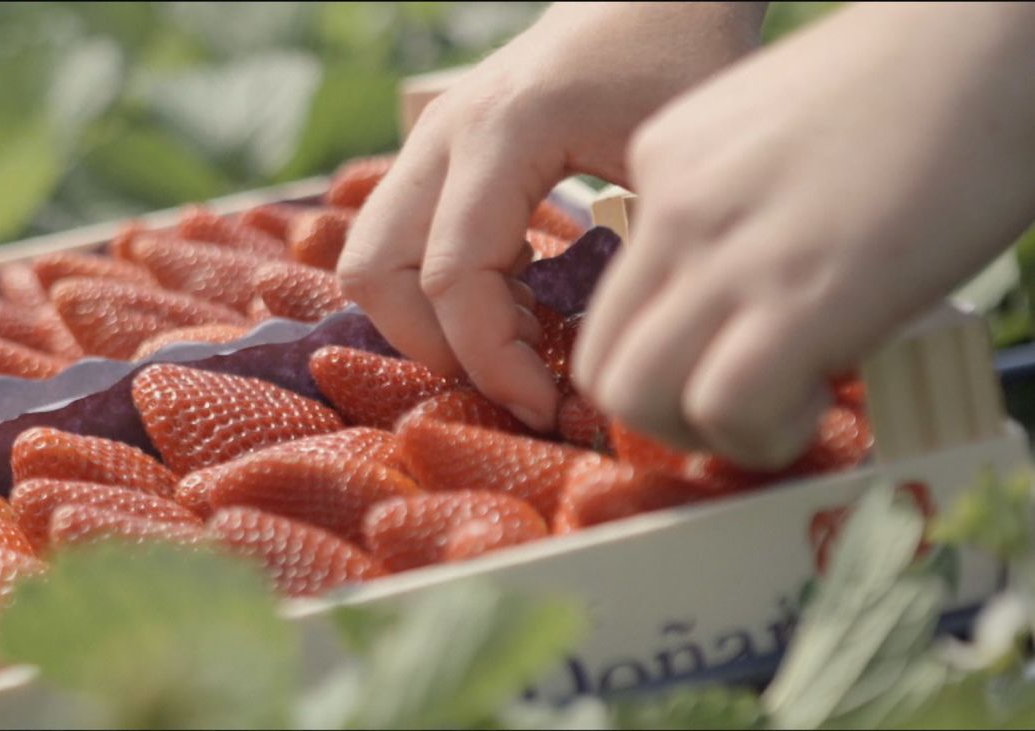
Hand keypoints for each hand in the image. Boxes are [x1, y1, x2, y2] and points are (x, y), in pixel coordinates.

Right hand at [338, 2, 765, 429]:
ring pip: (370, 259)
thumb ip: (636, 254)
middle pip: (375, 273)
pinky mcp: (438, 155)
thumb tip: (616, 364)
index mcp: (502, 132)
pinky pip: (398, 240)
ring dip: (428, 321)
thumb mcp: (674, 156)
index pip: (452, 278)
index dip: (493, 363)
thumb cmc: (682, 56)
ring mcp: (430, 141)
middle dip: (438, 350)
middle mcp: (444, 134)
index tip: (551, 408)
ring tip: (518, 340)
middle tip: (518, 383)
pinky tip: (519, 299)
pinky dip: (439, 290)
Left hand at [572, 2, 1034, 467]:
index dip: (662, 358)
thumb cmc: (912, 88)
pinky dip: (762, 435)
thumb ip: (734, 213)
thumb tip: (743, 297)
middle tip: (737, 410)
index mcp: (663, 163)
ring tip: (777, 412)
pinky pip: (724, 408)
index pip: (614, 300)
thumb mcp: (775, 140)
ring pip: (636, 397)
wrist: (990, 45)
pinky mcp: (799, 296)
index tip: (718, 367)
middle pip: (601, 363)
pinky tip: (815, 401)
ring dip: (705, 436)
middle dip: (661, 417)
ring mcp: (726, 253)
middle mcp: (672, 209)